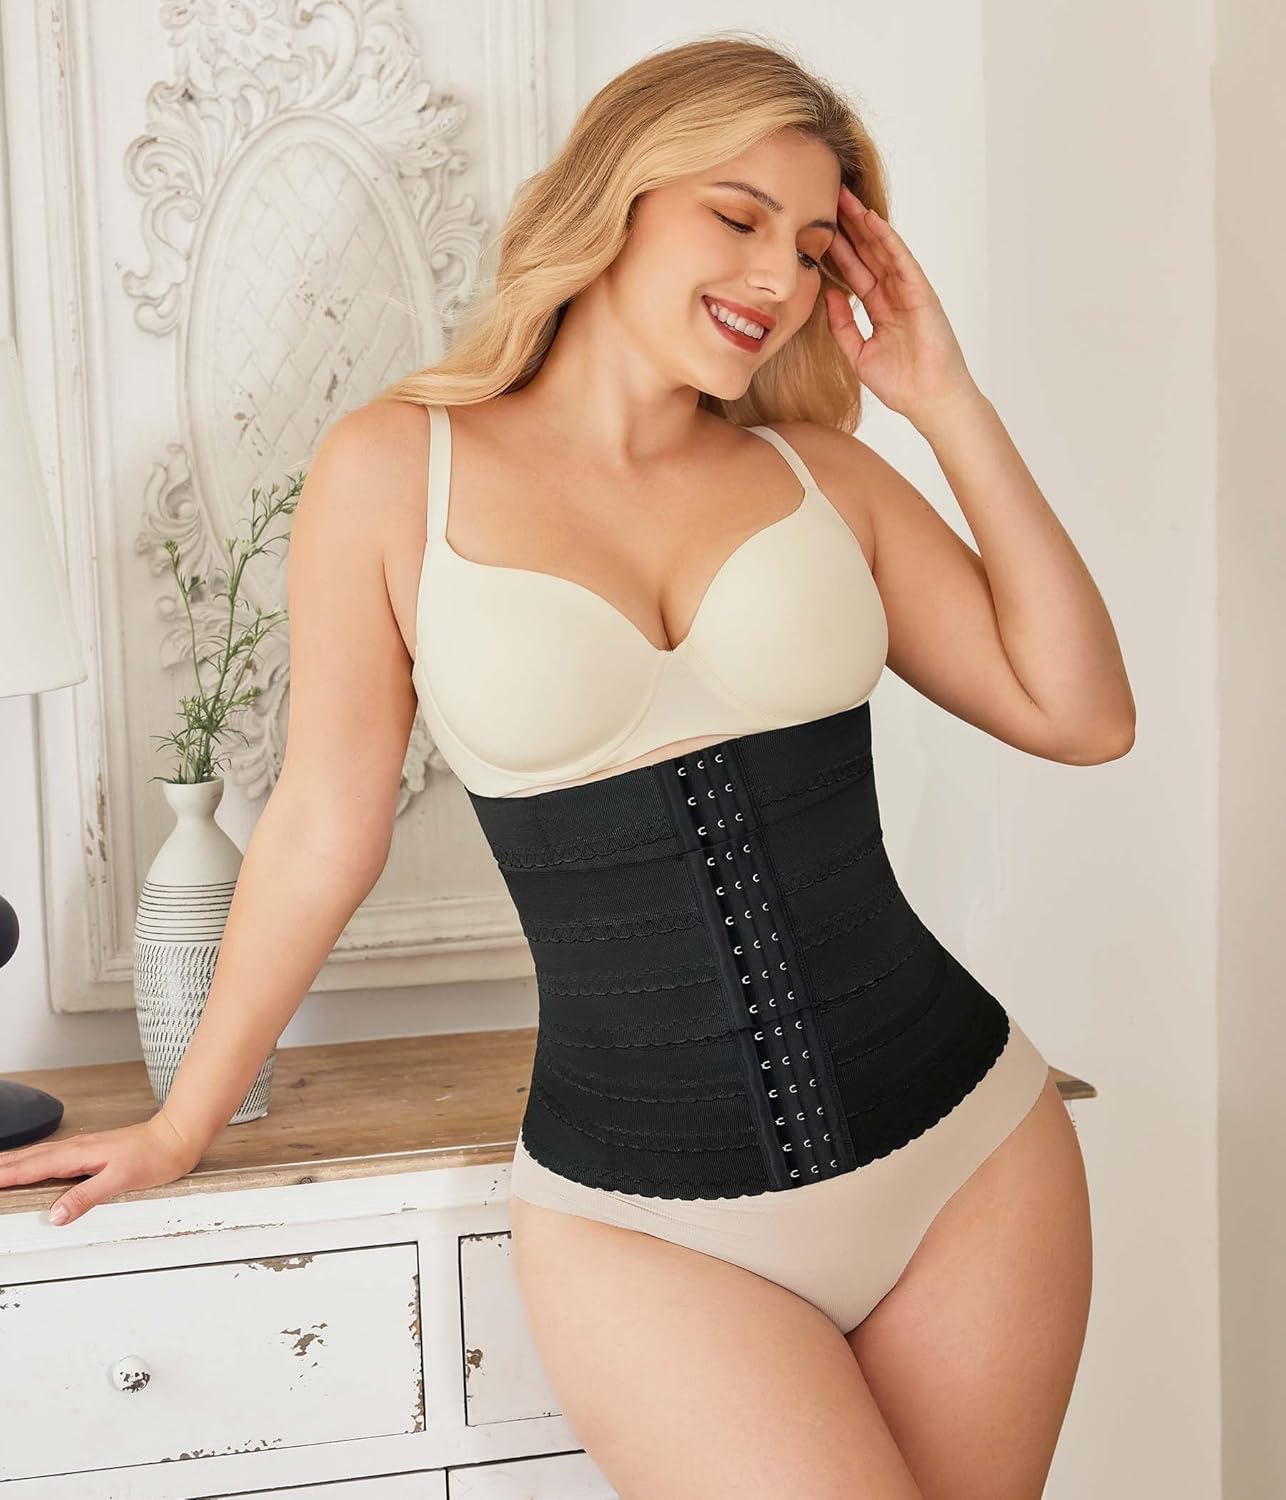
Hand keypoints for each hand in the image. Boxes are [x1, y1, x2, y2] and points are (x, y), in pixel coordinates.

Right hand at [0, 1113, 200, 1226]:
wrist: (177, 1137)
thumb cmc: (155, 1155)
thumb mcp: (120, 1180)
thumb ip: (86, 1197)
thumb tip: (56, 1214)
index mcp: (78, 1154)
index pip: (32, 1168)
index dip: (5, 1175)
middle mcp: (77, 1148)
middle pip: (29, 1159)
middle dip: (2, 1167)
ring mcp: (84, 1148)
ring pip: (39, 1155)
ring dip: (14, 1162)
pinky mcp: (92, 1151)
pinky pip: (53, 1156)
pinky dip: (34, 1160)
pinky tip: (34, 1163)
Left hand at [822, 183, 976, 423]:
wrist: (929, 400)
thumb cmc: (902, 384)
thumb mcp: (858, 353)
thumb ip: (842, 326)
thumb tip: (828, 295)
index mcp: (880, 309)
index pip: (854, 272)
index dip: (837, 249)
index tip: (817, 228)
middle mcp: (894, 295)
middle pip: (867, 253)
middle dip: (848, 227)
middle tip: (827, 198)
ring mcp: (908, 292)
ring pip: (882, 250)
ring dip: (864, 223)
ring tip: (845, 198)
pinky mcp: (921, 293)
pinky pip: (901, 260)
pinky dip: (886, 239)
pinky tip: (871, 220)